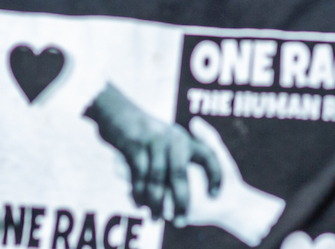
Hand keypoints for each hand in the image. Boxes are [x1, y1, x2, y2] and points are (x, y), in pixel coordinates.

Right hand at [84, 83, 222, 223]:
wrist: (118, 112)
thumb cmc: (145, 131)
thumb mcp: (167, 136)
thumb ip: (180, 153)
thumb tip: (188, 177)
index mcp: (184, 138)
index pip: (209, 155)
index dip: (215, 175)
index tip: (215, 195)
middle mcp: (172, 139)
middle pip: (180, 175)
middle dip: (181, 201)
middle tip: (181, 221)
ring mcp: (153, 142)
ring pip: (156, 179)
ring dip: (155, 202)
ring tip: (156, 218)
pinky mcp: (134, 146)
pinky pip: (138, 175)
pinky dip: (138, 192)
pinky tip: (139, 205)